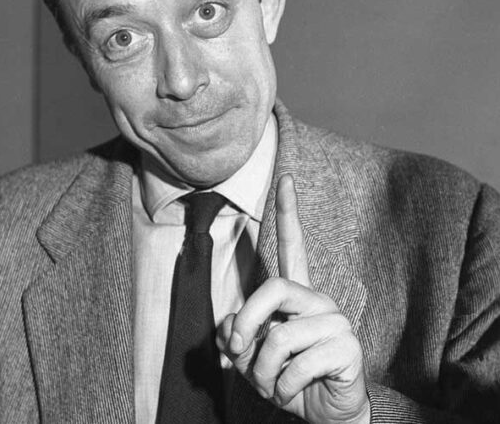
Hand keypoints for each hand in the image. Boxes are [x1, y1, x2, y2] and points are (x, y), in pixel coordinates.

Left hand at [217, 174, 369, 423]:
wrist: (324, 415)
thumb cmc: (289, 379)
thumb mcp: (253, 357)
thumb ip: (239, 336)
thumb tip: (231, 325)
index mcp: (296, 296)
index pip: (293, 245)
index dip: (287, 212)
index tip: (285, 178)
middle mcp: (317, 301)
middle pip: (274, 288)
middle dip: (247, 322)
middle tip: (238, 351)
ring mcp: (335, 322)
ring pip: (279, 337)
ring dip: (264, 372)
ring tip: (274, 384)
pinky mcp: (347, 348)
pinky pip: (298, 365)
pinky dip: (284, 388)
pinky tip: (294, 391)